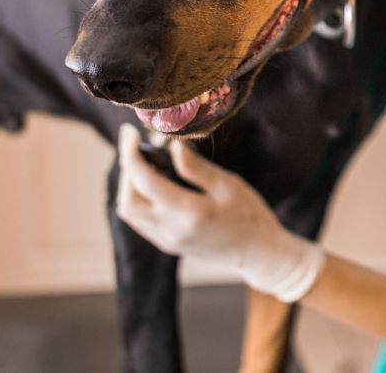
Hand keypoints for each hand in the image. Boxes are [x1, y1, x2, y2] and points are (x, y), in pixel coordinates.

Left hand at [116, 123, 325, 302]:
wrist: (258, 252)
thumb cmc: (249, 214)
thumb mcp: (228, 184)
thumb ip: (196, 167)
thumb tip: (170, 147)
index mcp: (187, 212)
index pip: (143, 180)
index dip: (131, 153)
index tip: (130, 132)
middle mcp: (171, 230)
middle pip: (127, 199)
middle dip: (126, 169)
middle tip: (138, 147)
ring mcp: (167, 240)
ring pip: (128, 213)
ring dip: (128, 186)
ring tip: (145, 164)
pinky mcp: (168, 245)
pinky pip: (139, 222)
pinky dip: (137, 200)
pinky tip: (152, 185)